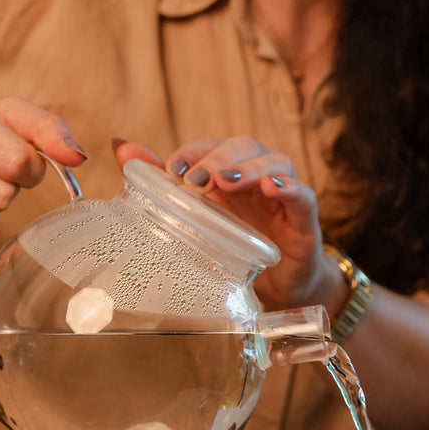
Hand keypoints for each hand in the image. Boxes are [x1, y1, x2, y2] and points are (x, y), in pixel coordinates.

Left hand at [113, 135, 344, 311]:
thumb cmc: (240, 245)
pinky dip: (289, 188)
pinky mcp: (305, 218)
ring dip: (249, 168)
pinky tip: (273, 189)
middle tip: (198, 179)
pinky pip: (303, 196)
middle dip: (218, 158)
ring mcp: (284, 195)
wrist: (279, 284)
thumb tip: (123, 150)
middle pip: (244, 146)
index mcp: (232, 170)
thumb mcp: (200, 218)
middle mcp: (259, 174)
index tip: (172, 169)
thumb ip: (166, 184)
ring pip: (274, 163)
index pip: (213, 145)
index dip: (194, 151)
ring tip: (228, 182)